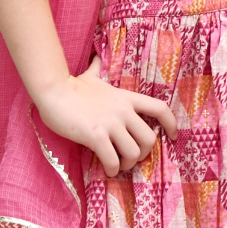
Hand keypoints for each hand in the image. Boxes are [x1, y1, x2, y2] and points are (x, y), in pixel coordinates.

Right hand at [35, 57, 177, 177]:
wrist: (53, 91)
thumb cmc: (70, 87)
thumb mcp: (91, 76)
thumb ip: (98, 70)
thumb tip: (96, 58)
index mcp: (126, 98)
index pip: (159, 108)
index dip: (171, 124)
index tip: (173, 136)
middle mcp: (123, 111)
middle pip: (150, 138)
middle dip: (144, 154)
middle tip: (131, 159)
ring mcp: (111, 124)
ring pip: (134, 152)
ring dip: (128, 165)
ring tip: (118, 166)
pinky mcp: (96, 136)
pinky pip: (113, 160)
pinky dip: (112, 169)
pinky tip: (106, 169)